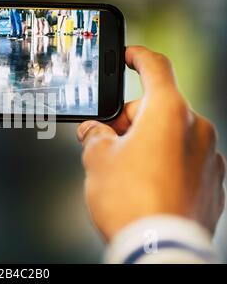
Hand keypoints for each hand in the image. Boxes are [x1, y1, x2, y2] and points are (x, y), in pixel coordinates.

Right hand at [77, 46, 224, 240]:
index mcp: (168, 113)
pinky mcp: (213, 182)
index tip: (130, 56)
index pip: (156, 68)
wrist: (157, 250)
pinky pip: (185, 159)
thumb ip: (94, 136)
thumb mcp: (97, 160)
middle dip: (130, 119)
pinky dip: (165, 163)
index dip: (138, 57)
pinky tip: (146, 184)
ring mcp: (209, 157)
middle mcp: (196, 129)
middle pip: (158, 108)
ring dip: (147, 142)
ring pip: (172, 135)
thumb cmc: (129, 202)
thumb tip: (92, 132)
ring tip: (124, 169)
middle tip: (106, 139)